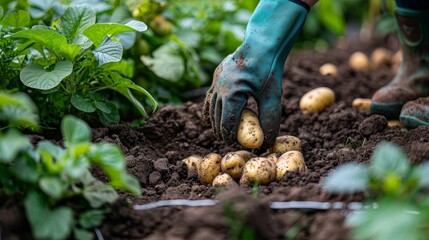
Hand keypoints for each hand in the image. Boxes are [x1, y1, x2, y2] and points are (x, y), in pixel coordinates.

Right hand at [203, 0, 308, 147]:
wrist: (262, 44)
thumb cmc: (269, 70)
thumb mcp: (273, 98)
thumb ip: (269, 121)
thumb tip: (266, 143)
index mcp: (232, 95)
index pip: (226, 123)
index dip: (229, 136)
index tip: (234, 145)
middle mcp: (219, 88)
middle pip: (216, 117)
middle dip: (220, 131)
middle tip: (228, 141)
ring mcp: (216, 80)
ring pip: (211, 107)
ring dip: (214, 121)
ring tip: (220, 132)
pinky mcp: (217, 74)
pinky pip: (210, 96)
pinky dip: (211, 108)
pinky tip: (213, 115)